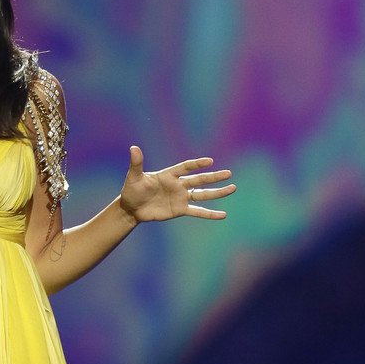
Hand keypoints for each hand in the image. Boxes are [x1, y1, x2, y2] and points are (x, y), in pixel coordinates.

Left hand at [119, 145, 234, 223]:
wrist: (131, 208)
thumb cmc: (132, 190)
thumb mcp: (134, 177)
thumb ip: (137, 163)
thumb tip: (133, 148)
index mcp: (168, 175)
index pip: (185, 167)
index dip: (197, 164)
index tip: (210, 161)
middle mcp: (178, 185)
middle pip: (199, 180)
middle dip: (214, 177)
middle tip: (229, 173)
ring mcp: (180, 197)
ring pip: (202, 194)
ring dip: (217, 192)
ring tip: (233, 188)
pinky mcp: (180, 209)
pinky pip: (198, 211)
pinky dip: (210, 213)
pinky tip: (223, 215)